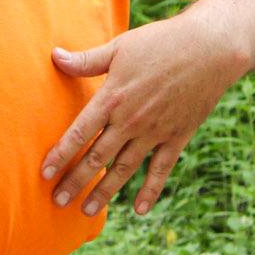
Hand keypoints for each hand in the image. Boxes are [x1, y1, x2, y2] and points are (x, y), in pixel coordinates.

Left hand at [41, 11, 245, 217]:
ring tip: (86, 211)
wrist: (210, 49)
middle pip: (97, 158)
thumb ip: (87, 60)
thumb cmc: (161, 43)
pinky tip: (139, 210)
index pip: (79, 133)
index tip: (44, 174)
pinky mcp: (177, 136)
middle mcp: (130, 121)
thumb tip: (54, 56)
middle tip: (57, 201)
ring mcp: (155, 132)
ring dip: (104, 192)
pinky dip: (150, 191)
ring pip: (124, 169)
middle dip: (75, 182)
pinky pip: (161, 170)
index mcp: (112, 98)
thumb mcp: (119, 47)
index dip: (60, 155)